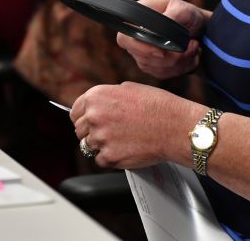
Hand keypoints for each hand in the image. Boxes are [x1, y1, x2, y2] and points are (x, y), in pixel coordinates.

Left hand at [70, 82, 199, 168]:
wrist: (174, 126)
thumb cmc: (157, 106)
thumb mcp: (129, 89)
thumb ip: (108, 97)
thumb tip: (99, 105)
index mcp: (96, 97)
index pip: (75, 111)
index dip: (83, 117)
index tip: (88, 123)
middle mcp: (94, 116)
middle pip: (79, 130)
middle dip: (91, 132)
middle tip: (109, 133)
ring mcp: (100, 138)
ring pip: (89, 146)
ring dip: (101, 145)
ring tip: (121, 140)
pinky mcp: (109, 157)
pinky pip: (100, 160)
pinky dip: (110, 158)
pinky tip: (125, 149)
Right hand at [115, 0, 207, 79]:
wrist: (198, 29)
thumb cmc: (187, 15)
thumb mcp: (183, 9)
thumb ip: (173, 15)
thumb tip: (163, 22)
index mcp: (137, 21)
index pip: (124, 39)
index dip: (140, 48)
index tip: (162, 51)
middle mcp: (136, 40)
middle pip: (144, 58)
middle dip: (173, 56)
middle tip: (192, 44)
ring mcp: (143, 56)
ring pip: (157, 69)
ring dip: (181, 62)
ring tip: (195, 48)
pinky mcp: (154, 68)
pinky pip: (165, 75)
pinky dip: (182, 68)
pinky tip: (191, 57)